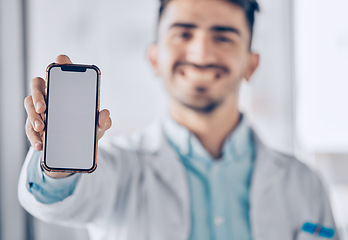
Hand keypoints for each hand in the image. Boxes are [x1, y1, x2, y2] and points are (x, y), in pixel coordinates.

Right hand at [24, 55, 111, 177]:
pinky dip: (34, 137)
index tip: (61, 60)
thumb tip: (105, 114)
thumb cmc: (87, 130)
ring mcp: (40, 110)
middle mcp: (50, 96)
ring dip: (33, 115)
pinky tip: (41, 144)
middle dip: (38, 93)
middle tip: (44, 107)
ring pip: (29, 104)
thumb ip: (104, 121)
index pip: (62, 72)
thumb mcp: (97, 127)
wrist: (76, 149)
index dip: (62, 63)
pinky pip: (29, 127)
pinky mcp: (34, 125)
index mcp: (66, 91)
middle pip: (37, 84)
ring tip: (41, 127)